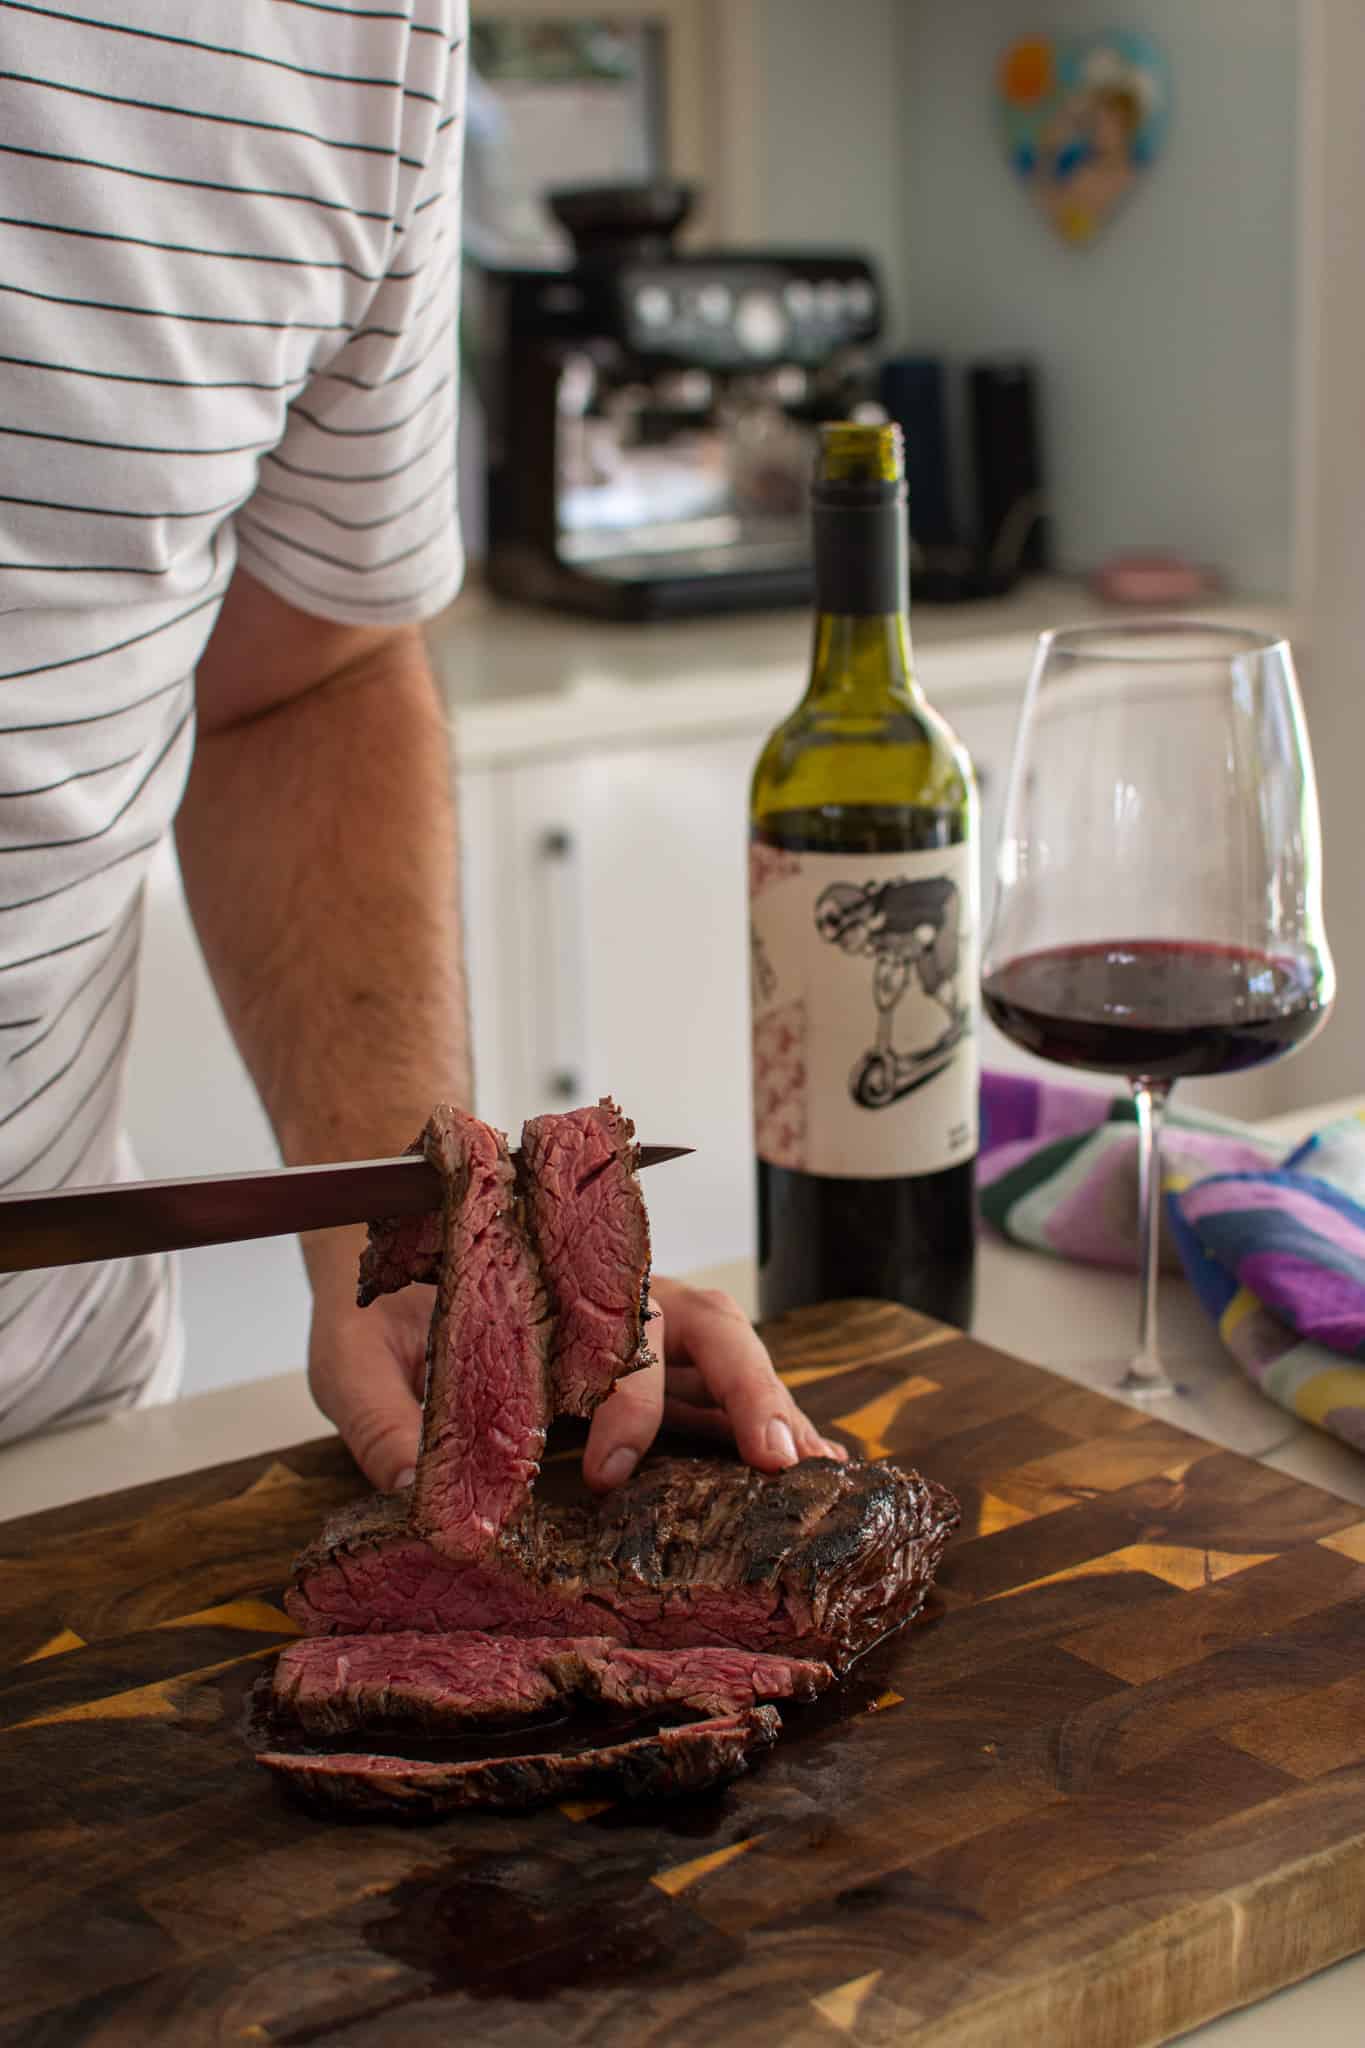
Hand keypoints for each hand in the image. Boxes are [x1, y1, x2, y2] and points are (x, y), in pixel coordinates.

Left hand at [305, 1234, 845, 1496]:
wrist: (388, 1257)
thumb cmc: (376, 1310)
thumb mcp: (352, 1359)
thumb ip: (379, 1415)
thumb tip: (412, 1491)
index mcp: (547, 1291)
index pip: (610, 1338)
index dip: (623, 1403)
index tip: (608, 1471)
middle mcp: (611, 1304)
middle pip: (703, 1327)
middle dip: (746, 1389)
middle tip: (775, 1458)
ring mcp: (640, 1333)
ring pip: (729, 1349)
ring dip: (770, 1401)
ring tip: (811, 1465)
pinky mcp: (653, 1369)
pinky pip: (720, 1386)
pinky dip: (767, 1416)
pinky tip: (810, 1460)